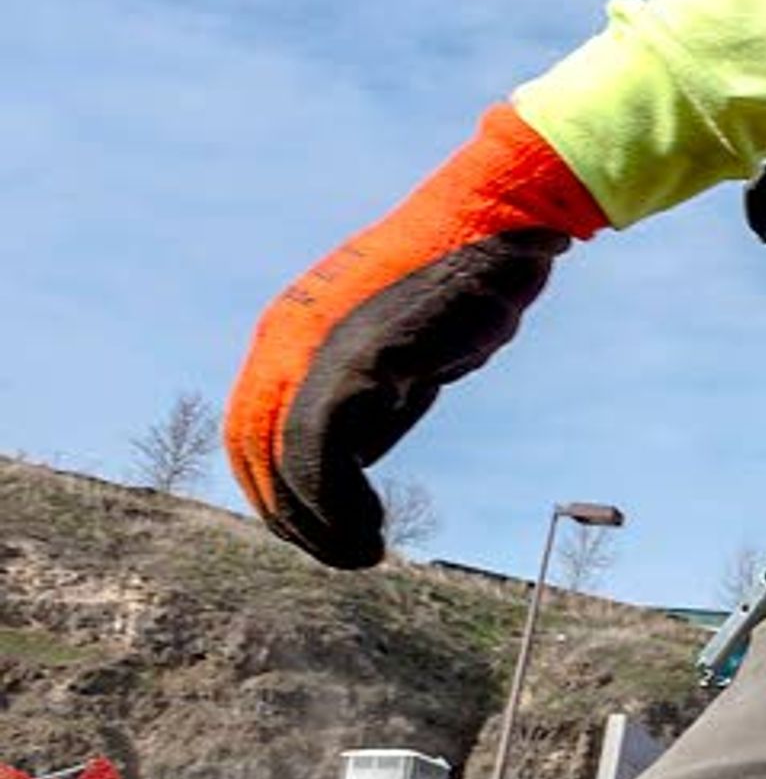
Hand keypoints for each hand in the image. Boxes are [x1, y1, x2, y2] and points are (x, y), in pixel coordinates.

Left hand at [226, 106, 610, 566]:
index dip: (278, 491)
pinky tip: (372, 531)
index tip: (322, 529)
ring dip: (315, 524)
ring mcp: (316, 348)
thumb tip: (352, 455)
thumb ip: (372, 394)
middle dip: (289, 518)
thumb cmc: (465, 280)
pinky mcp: (358, 362)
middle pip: (253, 450)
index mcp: (290, 333)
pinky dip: (338, 505)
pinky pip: (321, 453)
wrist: (500, 221)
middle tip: (339, 555)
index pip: (253, 429)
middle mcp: (286, 339)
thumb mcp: (404, 346)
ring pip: (282, 460)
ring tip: (359, 556)